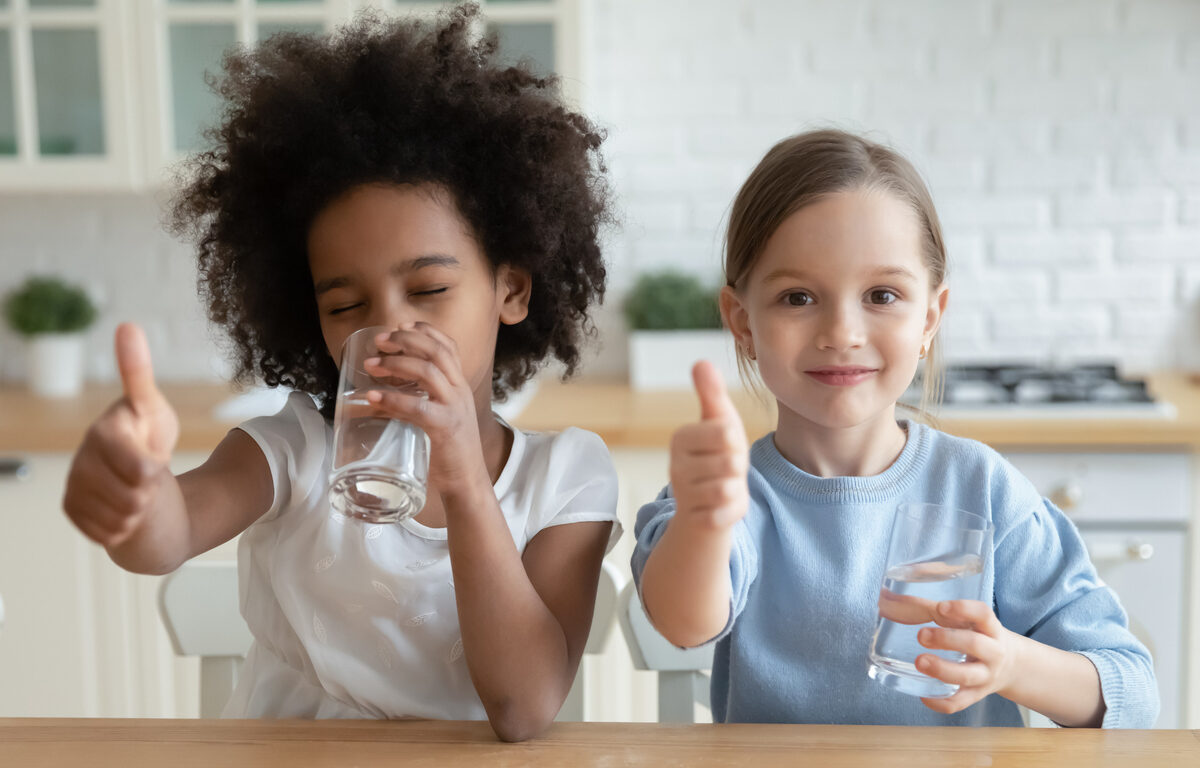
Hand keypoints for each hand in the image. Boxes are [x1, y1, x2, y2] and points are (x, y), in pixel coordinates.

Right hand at [63, 323, 179, 547]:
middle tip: (145, 476)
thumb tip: (127, 326)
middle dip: (149, 492)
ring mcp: (73, 485)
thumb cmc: (147, 435)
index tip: (154, 458)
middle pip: (135, 499)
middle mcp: (81, 459)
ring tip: (135, 489)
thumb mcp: (152, 407)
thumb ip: (138, 373)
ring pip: (122, 519)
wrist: (136, 473)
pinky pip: (109, 534)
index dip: (156, 470)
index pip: (143, 469)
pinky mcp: (72, 509)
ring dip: (138, 510)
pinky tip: (120, 506)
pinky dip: (123, 526)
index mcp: (103, 432)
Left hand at [362, 322, 485, 489]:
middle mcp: (460, 391)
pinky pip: (418, 407)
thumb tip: (375, 398)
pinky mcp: (445, 427)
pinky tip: (372, 397)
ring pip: (428, 372)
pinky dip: (392, 399)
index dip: (425, 331)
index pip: (448, 347)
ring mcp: (454, 408)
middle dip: (406, 340)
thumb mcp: (436, 418)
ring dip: (396, 364)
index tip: (401, 325)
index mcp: (459, 386)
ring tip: (371, 365)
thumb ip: (413, 403)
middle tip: (380, 341)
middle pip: (437, 352)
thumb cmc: (448, 451)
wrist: (468, 481)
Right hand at [667, 360, 748, 530]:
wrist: (708, 503)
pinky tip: (721, 507)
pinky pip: (726, 513)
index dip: (736, 440)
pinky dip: (732, 511)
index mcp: (680, 438)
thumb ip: (711, 393)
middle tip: (726, 468)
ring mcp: (683, 495)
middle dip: (738, 466)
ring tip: (724, 485)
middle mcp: (675, 466)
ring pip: (729, 488)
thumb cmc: (716, 454)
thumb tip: (701, 361)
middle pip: (731, 462)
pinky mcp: (696, 520)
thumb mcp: (719, 420)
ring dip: (736, 488)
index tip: (725, 445)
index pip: (726, 432)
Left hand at [913, 599, 1020, 713]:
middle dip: (946, 639)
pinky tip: (923, 696)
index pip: (983, 615)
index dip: (964, 610)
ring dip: (942, 669)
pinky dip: (941, 702)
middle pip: (974, 644)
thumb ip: (931, 609)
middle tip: (921, 635)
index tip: (940, 607)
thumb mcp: (964, 620)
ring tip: (920, 662)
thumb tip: (886, 596)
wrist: (1012, 666)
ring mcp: (986, 676)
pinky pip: (960, 703)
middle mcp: (993, 652)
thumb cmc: (978, 635)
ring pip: (967, 676)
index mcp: (990, 628)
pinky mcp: (977, 695)